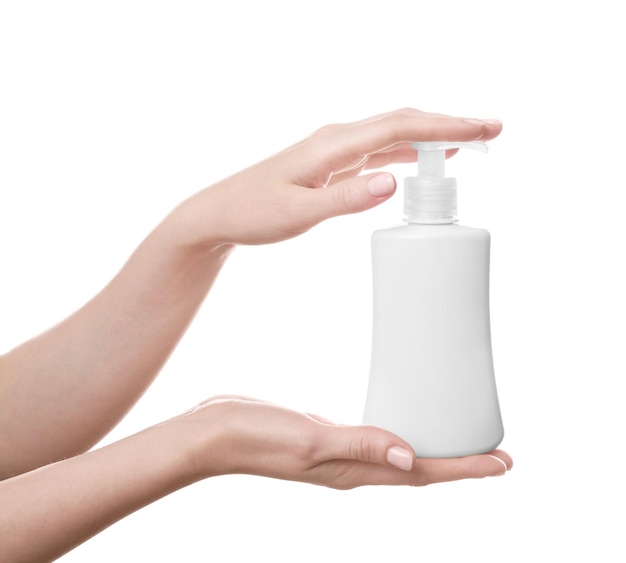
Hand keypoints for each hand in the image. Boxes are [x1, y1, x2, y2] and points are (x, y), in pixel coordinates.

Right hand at [172, 395, 511, 488]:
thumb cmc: (256, 437)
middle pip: (420, 471)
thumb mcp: (309, 439)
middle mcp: (353, 468)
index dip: (466, 470)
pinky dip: (399, 436)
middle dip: (461, 465)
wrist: (215, 433)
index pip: (423, 475)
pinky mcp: (327, 438)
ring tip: (459, 441)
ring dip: (433, 453)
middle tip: (496, 456)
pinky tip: (401, 425)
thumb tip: (409, 458)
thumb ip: (357, 445)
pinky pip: (376, 440)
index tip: (504, 463)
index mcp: (354, 472)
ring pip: (400, 458)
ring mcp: (340, 455)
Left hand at [177, 108, 501, 245]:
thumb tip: (394, 181)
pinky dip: (409, 151)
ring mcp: (337, 151)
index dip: (446, 126)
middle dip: (450, 124)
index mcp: (334, 145)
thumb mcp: (299, 212)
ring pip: (395, 135)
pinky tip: (424, 158)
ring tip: (471, 141)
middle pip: (405, 122)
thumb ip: (345, 198)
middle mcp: (339, 140)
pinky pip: (381, 150)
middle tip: (491, 131)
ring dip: (433, 136)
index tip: (483, 130)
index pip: (401, 127)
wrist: (222, 213)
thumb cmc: (255, 212)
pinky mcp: (335, 165)